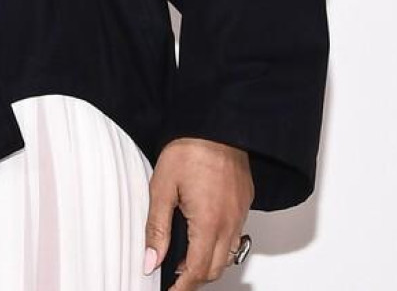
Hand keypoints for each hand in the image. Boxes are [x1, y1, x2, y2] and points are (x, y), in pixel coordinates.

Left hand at [143, 136, 253, 285]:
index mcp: (208, 222)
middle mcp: (230, 223)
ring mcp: (240, 214)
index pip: (197, 271)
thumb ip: (156, 228)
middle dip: (195, 278)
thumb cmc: (189, 148)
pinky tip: (202, 233)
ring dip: (208, 262)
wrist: (215, 123)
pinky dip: (219, 243)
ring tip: (185, 256)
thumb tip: (151, 260)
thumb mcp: (162, 187)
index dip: (182, 287)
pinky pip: (235, 235)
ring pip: (227, 254)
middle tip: (174, 275)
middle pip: (215, 269)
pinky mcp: (244, 203)